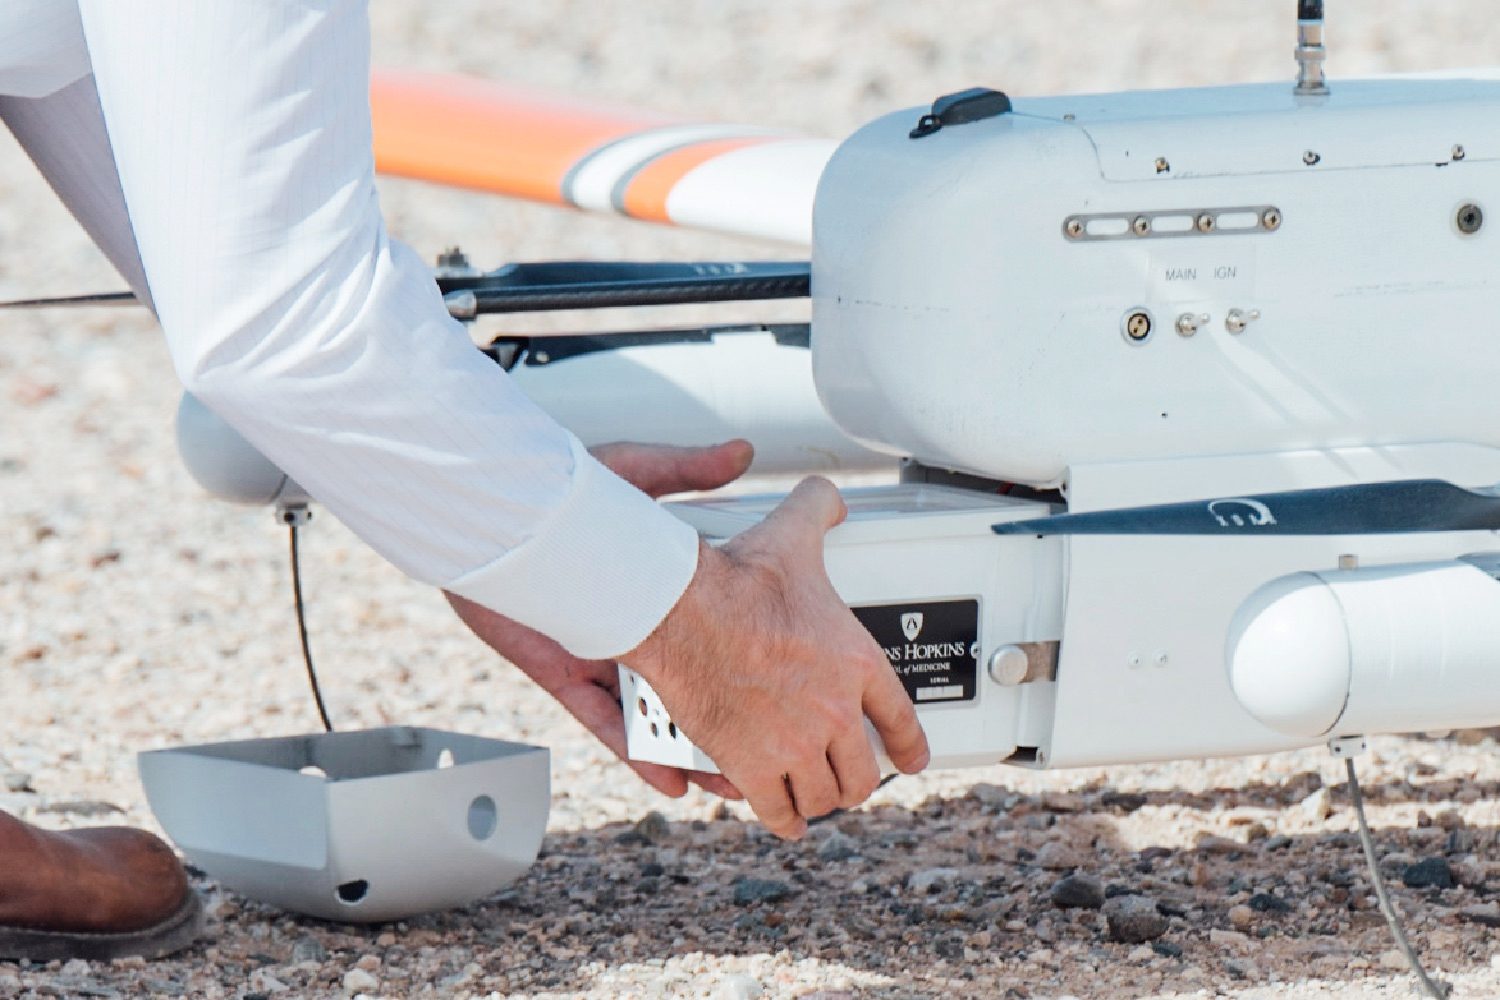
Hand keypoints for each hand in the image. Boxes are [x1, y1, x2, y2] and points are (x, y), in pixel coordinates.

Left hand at [446, 439, 754, 800]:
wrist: (488, 508)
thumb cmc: (557, 483)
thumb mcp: (636, 470)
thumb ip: (687, 468)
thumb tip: (738, 453)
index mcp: (656, 580)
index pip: (712, 625)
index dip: (747, 654)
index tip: (785, 679)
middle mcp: (633, 620)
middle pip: (690, 681)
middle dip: (728, 719)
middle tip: (768, 747)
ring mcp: (598, 649)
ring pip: (653, 714)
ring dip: (690, 748)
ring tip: (728, 778)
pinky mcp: (561, 668)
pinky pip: (602, 720)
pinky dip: (634, 750)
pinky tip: (670, 777)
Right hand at [623, 477, 930, 840]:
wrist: (687, 611)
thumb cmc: (739, 579)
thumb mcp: (792, 536)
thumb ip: (818, 512)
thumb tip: (829, 500)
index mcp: (856, 663)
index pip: (901, 720)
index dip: (909, 747)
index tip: (910, 760)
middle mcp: (834, 710)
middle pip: (861, 771)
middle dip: (857, 781)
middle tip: (850, 780)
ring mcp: (795, 742)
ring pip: (823, 795)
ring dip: (821, 800)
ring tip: (818, 799)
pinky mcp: (750, 765)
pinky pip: (777, 809)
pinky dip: (783, 819)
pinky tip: (786, 820)